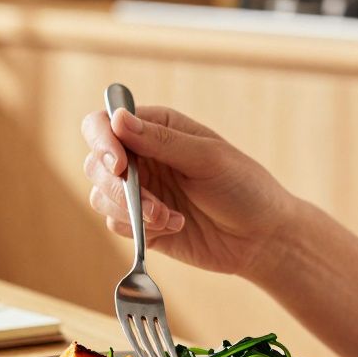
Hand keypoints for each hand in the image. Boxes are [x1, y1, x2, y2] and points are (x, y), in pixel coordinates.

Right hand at [80, 105, 294, 275]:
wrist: (262, 237)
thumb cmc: (244, 186)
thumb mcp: (208, 158)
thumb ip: (161, 140)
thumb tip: (117, 118)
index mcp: (156, 128)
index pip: (104, 124)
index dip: (102, 141)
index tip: (119, 165)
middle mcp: (141, 157)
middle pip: (95, 163)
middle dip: (116, 186)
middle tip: (148, 205)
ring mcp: (139, 191)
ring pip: (100, 196)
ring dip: (130, 210)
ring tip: (169, 217)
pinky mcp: (139, 224)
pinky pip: (115, 224)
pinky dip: (139, 229)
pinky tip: (174, 226)